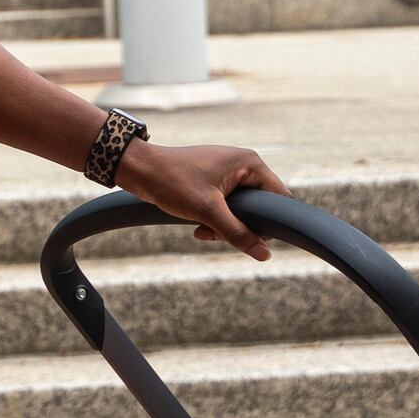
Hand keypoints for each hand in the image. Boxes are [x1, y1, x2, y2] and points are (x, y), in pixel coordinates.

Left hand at [117, 140, 286, 260]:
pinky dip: (215, 220)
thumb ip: (238, 233)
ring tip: (203, 231)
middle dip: (240, 226)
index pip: (278, 197)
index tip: (255, 238)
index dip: (270, 221)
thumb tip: (265, 254)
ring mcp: (228, 173)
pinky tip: (198, 228)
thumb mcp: (208, 211)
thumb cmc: (172, 181)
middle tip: (218, 234)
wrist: (140, 169)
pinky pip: (226, 207)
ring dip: (224, 226)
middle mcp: (242, 165)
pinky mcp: (214, 182)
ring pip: (241, 211)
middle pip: (259, 207)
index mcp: (250, 163)